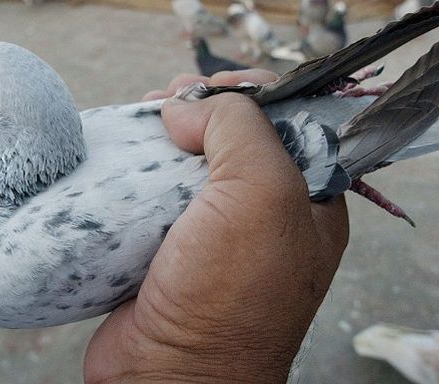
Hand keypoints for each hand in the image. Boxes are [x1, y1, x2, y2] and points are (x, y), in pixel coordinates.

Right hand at [85, 70, 348, 382]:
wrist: (169, 375)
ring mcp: (218, 234)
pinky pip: (159, 193)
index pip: (291, 124)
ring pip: (194, 161)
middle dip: (204, 106)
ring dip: (169, 131)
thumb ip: (239, 128)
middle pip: (237, 138)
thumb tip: (187, 108)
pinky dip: (142, 166)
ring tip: (146, 113)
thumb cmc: (231, 293)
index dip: (254, 93)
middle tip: (170, 96)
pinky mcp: (172, 247)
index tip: (215, 84)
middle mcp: (268, 216)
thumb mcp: (261, 194)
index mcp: (310, 203)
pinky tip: (128, 148)